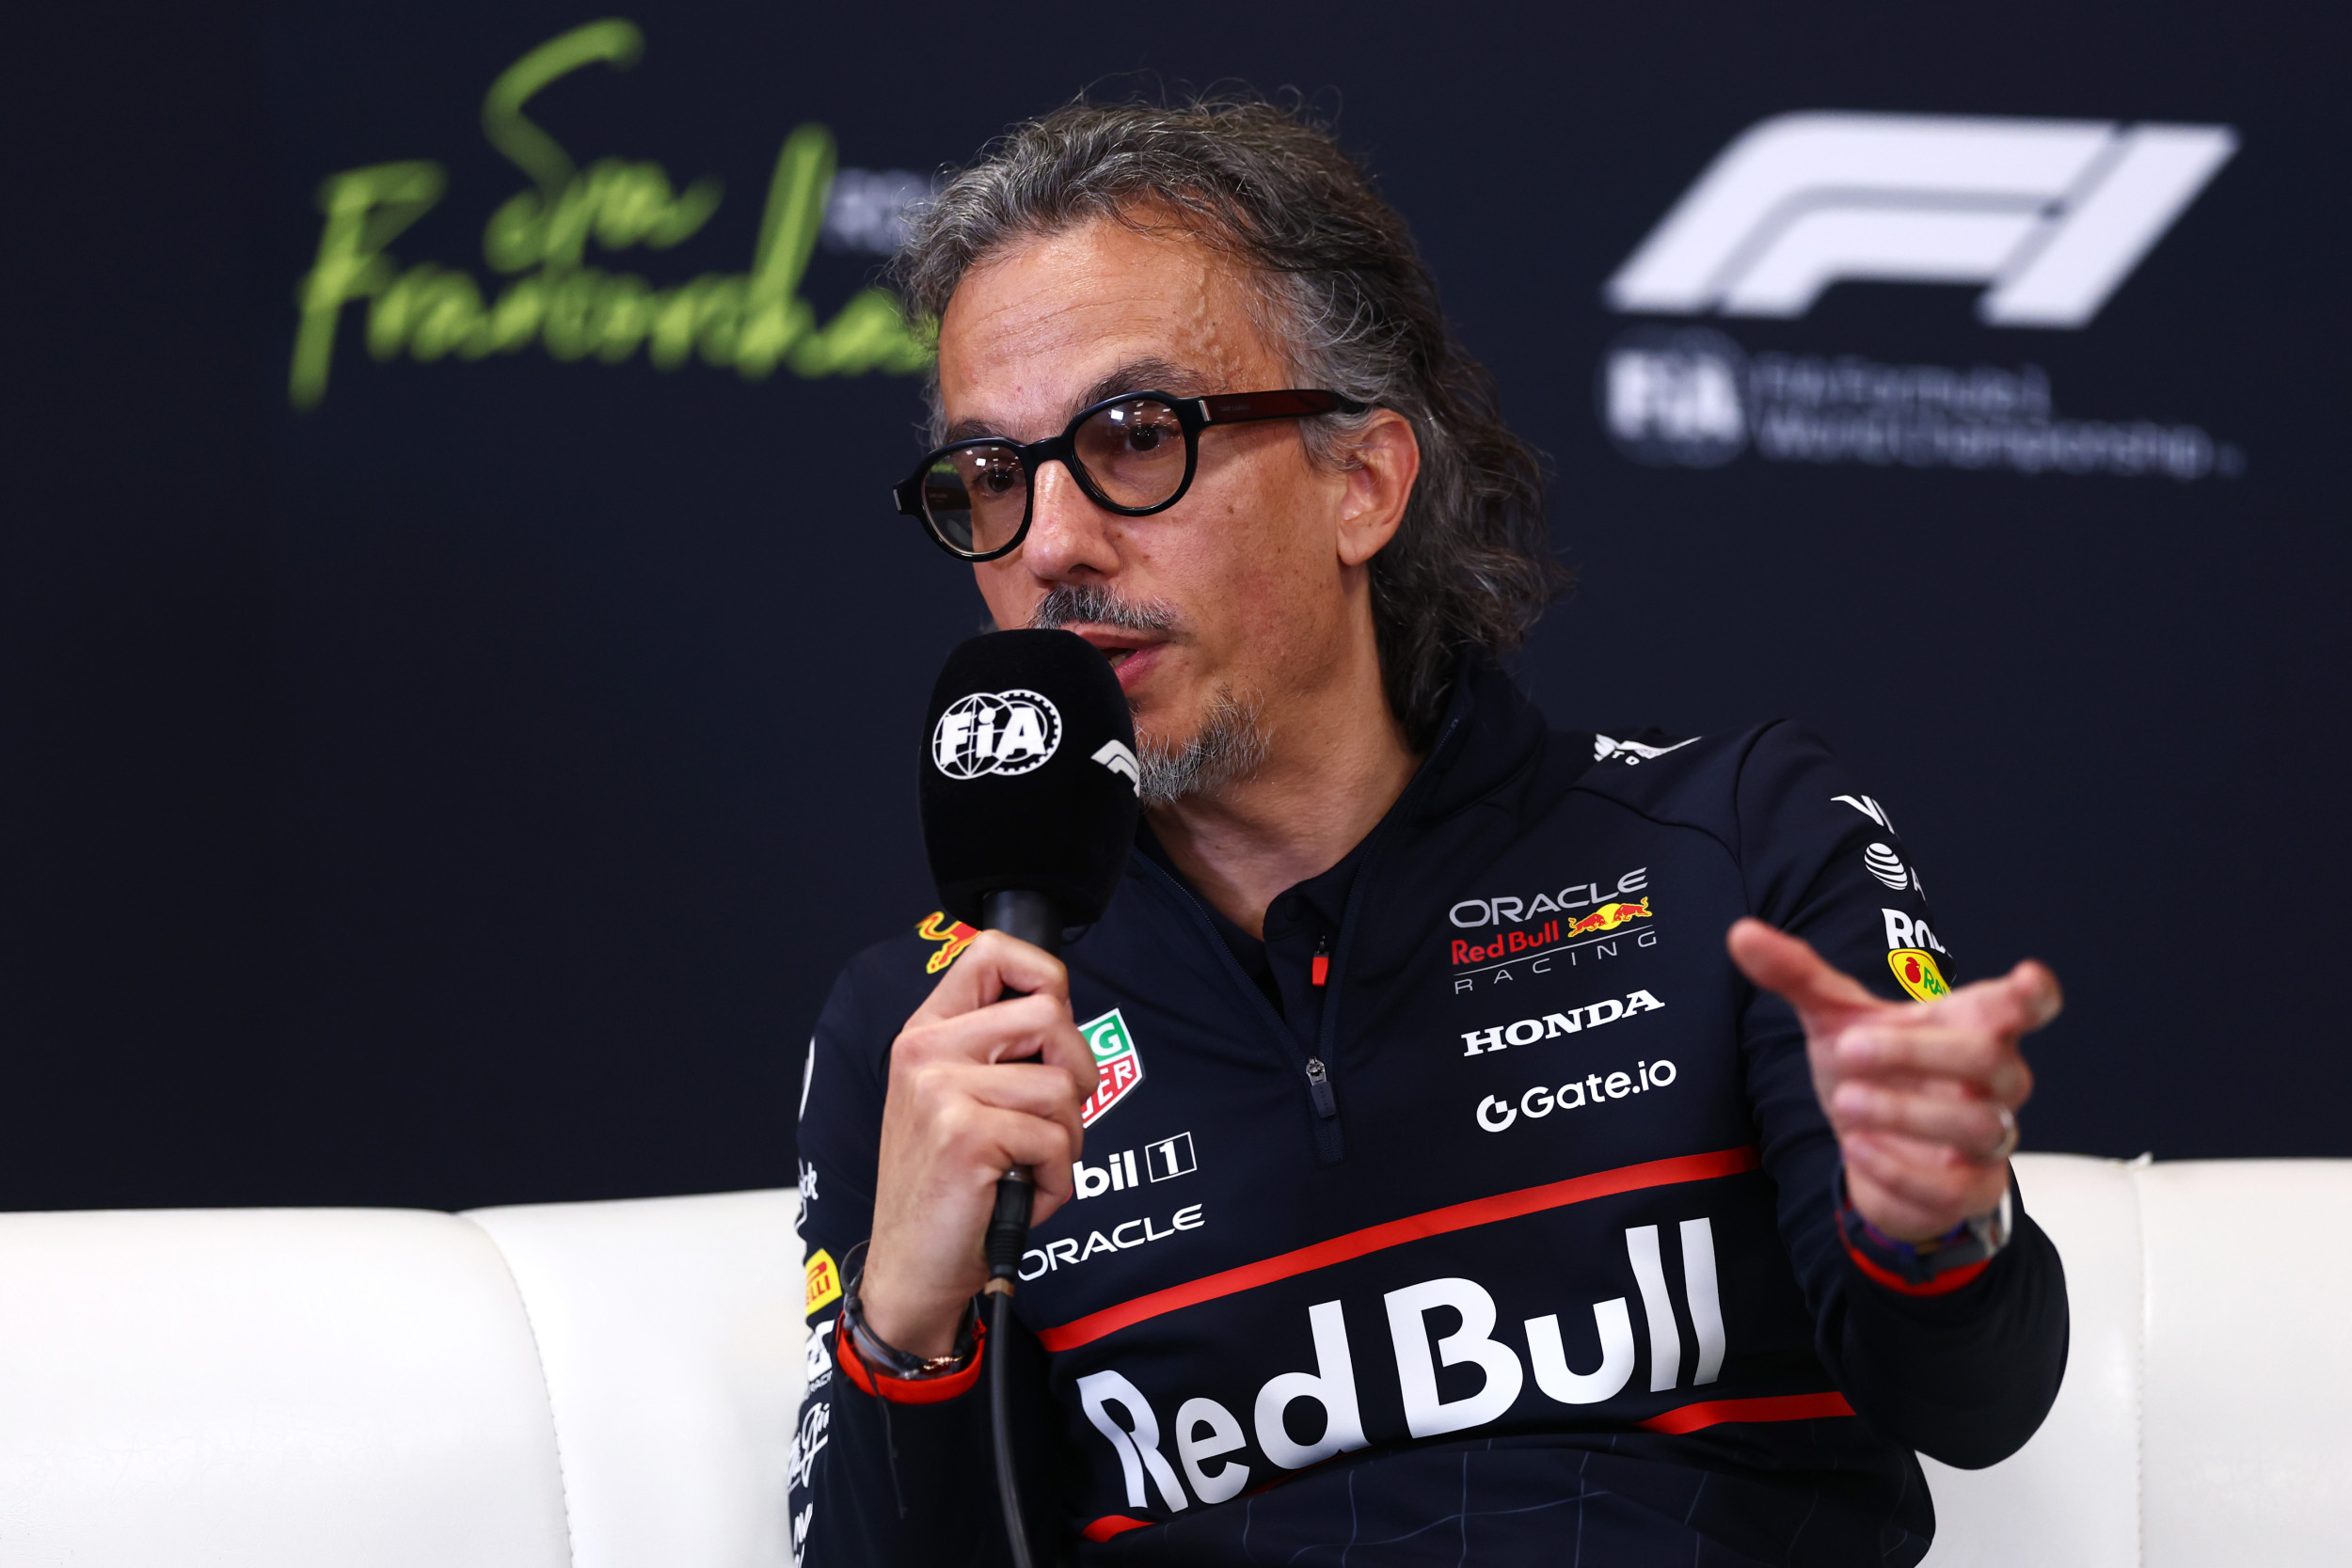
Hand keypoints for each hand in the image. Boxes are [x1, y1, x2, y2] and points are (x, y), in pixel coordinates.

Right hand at [858, 931, 1094, 1355]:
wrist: (912, 1266)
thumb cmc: (949, 1187)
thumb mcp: (957, 1100)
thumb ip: (997, 1050)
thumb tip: (1062, 1012)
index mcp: (927, 1034)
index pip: (991, 952)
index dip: (1044, 975)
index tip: (1053, 1024)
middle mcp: (926, 1052)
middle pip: (1051, 1017)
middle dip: (1077, 1074)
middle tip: (1053, 1119)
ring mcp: (942, 1091)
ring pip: (1064, 1088)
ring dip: (1066, 1141)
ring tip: (1026, 1167)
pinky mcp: (966, 1136)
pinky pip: (1057, 1142)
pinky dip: (1056, 1182)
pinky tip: (1020, 1195)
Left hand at [1727, 919, 2061, 1242]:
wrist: (1868, 1148)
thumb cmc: (1872, 1068)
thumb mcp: (1833, 1020)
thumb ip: (1797, 975)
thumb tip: (1740, 934)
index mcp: (1971, 1026)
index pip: (2028, 1006)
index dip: (2034, 995)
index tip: (2026, 978)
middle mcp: (1995, 1082)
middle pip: (1992, 1059)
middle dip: (1919, 1052)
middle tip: (1848, 1050)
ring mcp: (1989, 1138)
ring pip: (1978, 1126)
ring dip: (1905, 1112)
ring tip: (1844, 1102)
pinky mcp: (1970, 1191)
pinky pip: (1952, 1187)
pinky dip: (1898, 1167)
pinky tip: (1856, 1146)